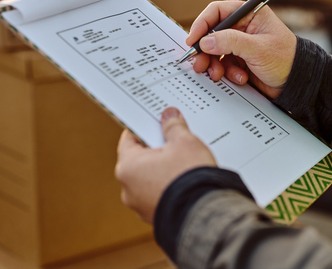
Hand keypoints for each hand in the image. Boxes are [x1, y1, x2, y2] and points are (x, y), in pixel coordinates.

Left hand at [115, 107, 215, 223]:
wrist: (203, 212)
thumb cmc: (188, 178)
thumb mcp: (184, 142)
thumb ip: (173, 126)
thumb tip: (169, 117)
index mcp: (128, 167)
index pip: (128, 139)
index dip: (143, 128)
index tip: (153, 123)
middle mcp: (128, 189)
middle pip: (140, 160)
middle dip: (156, 150)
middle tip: (174, 142)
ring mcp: (140, 205)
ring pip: (149, 179)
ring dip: (162, 171)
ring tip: (183, 164)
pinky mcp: (155, 216)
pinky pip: (158, 194)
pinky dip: (168, 187)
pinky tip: (184, 181)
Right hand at [186, 1, 296, 98]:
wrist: (297, 83)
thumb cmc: (286, 59)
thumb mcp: (258, 49)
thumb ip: (231, 42)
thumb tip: (205, 41)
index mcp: (250, 14)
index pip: (218, 11)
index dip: (202, 24)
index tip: (193, 40)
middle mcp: (243, 27)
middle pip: (212, 33)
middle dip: (205, 50)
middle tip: (199, 63)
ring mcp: (240, 45)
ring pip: (214, 52)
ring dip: (215, 65)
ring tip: (219, 75)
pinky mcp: (239, 61)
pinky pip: (223, 65)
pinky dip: (226, 73)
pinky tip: (240, 78)